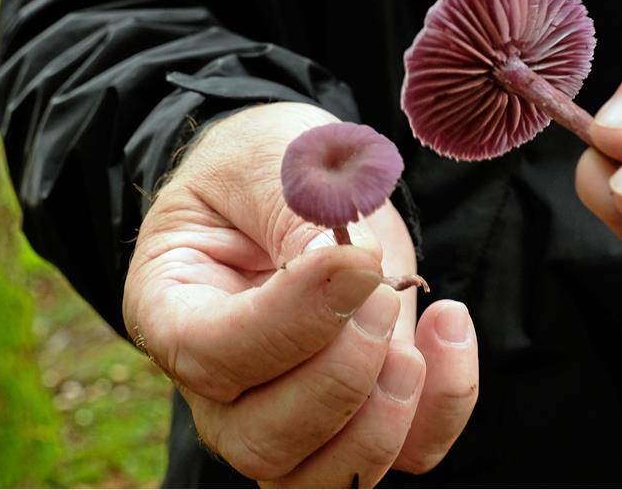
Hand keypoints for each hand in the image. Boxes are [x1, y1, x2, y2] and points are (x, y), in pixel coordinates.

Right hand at [123, 102, 477, 487]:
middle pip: (261, 441)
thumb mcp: (272, 163)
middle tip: (382, 291)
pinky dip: (441, 407)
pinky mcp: (358, 409)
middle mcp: (219, 383)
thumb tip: (357, 277)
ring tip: (417, 331)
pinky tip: (448, 324)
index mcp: (173, 308)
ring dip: (385, 416)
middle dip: (339, 378)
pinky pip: (404, 452)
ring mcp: (285, 409)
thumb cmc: (266, 164)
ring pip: (322, 477)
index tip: (357, 260)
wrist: (294, 177)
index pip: (214, 356)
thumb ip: (302, 217)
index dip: (292, 322)